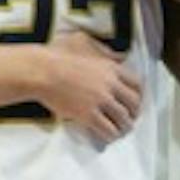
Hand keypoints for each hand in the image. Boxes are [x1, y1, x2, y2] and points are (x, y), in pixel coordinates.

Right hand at [37, 29, 143, 144]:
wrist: (41, 71)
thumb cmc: (58, 54)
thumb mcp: (85, 42)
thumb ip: (104, 50)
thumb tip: (119, 56)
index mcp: (111, 68)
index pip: (137, 84)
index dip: (138, 95)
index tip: (134, 101)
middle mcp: (110, 85)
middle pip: (133, 103)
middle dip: (133, 113)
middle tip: (129, 118)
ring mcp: (100, 101)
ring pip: (123, 119)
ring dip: (124, 127)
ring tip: (120, 131)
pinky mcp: (88, 115)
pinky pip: (108, 130)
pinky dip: (110, 136)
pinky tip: (108, 137)